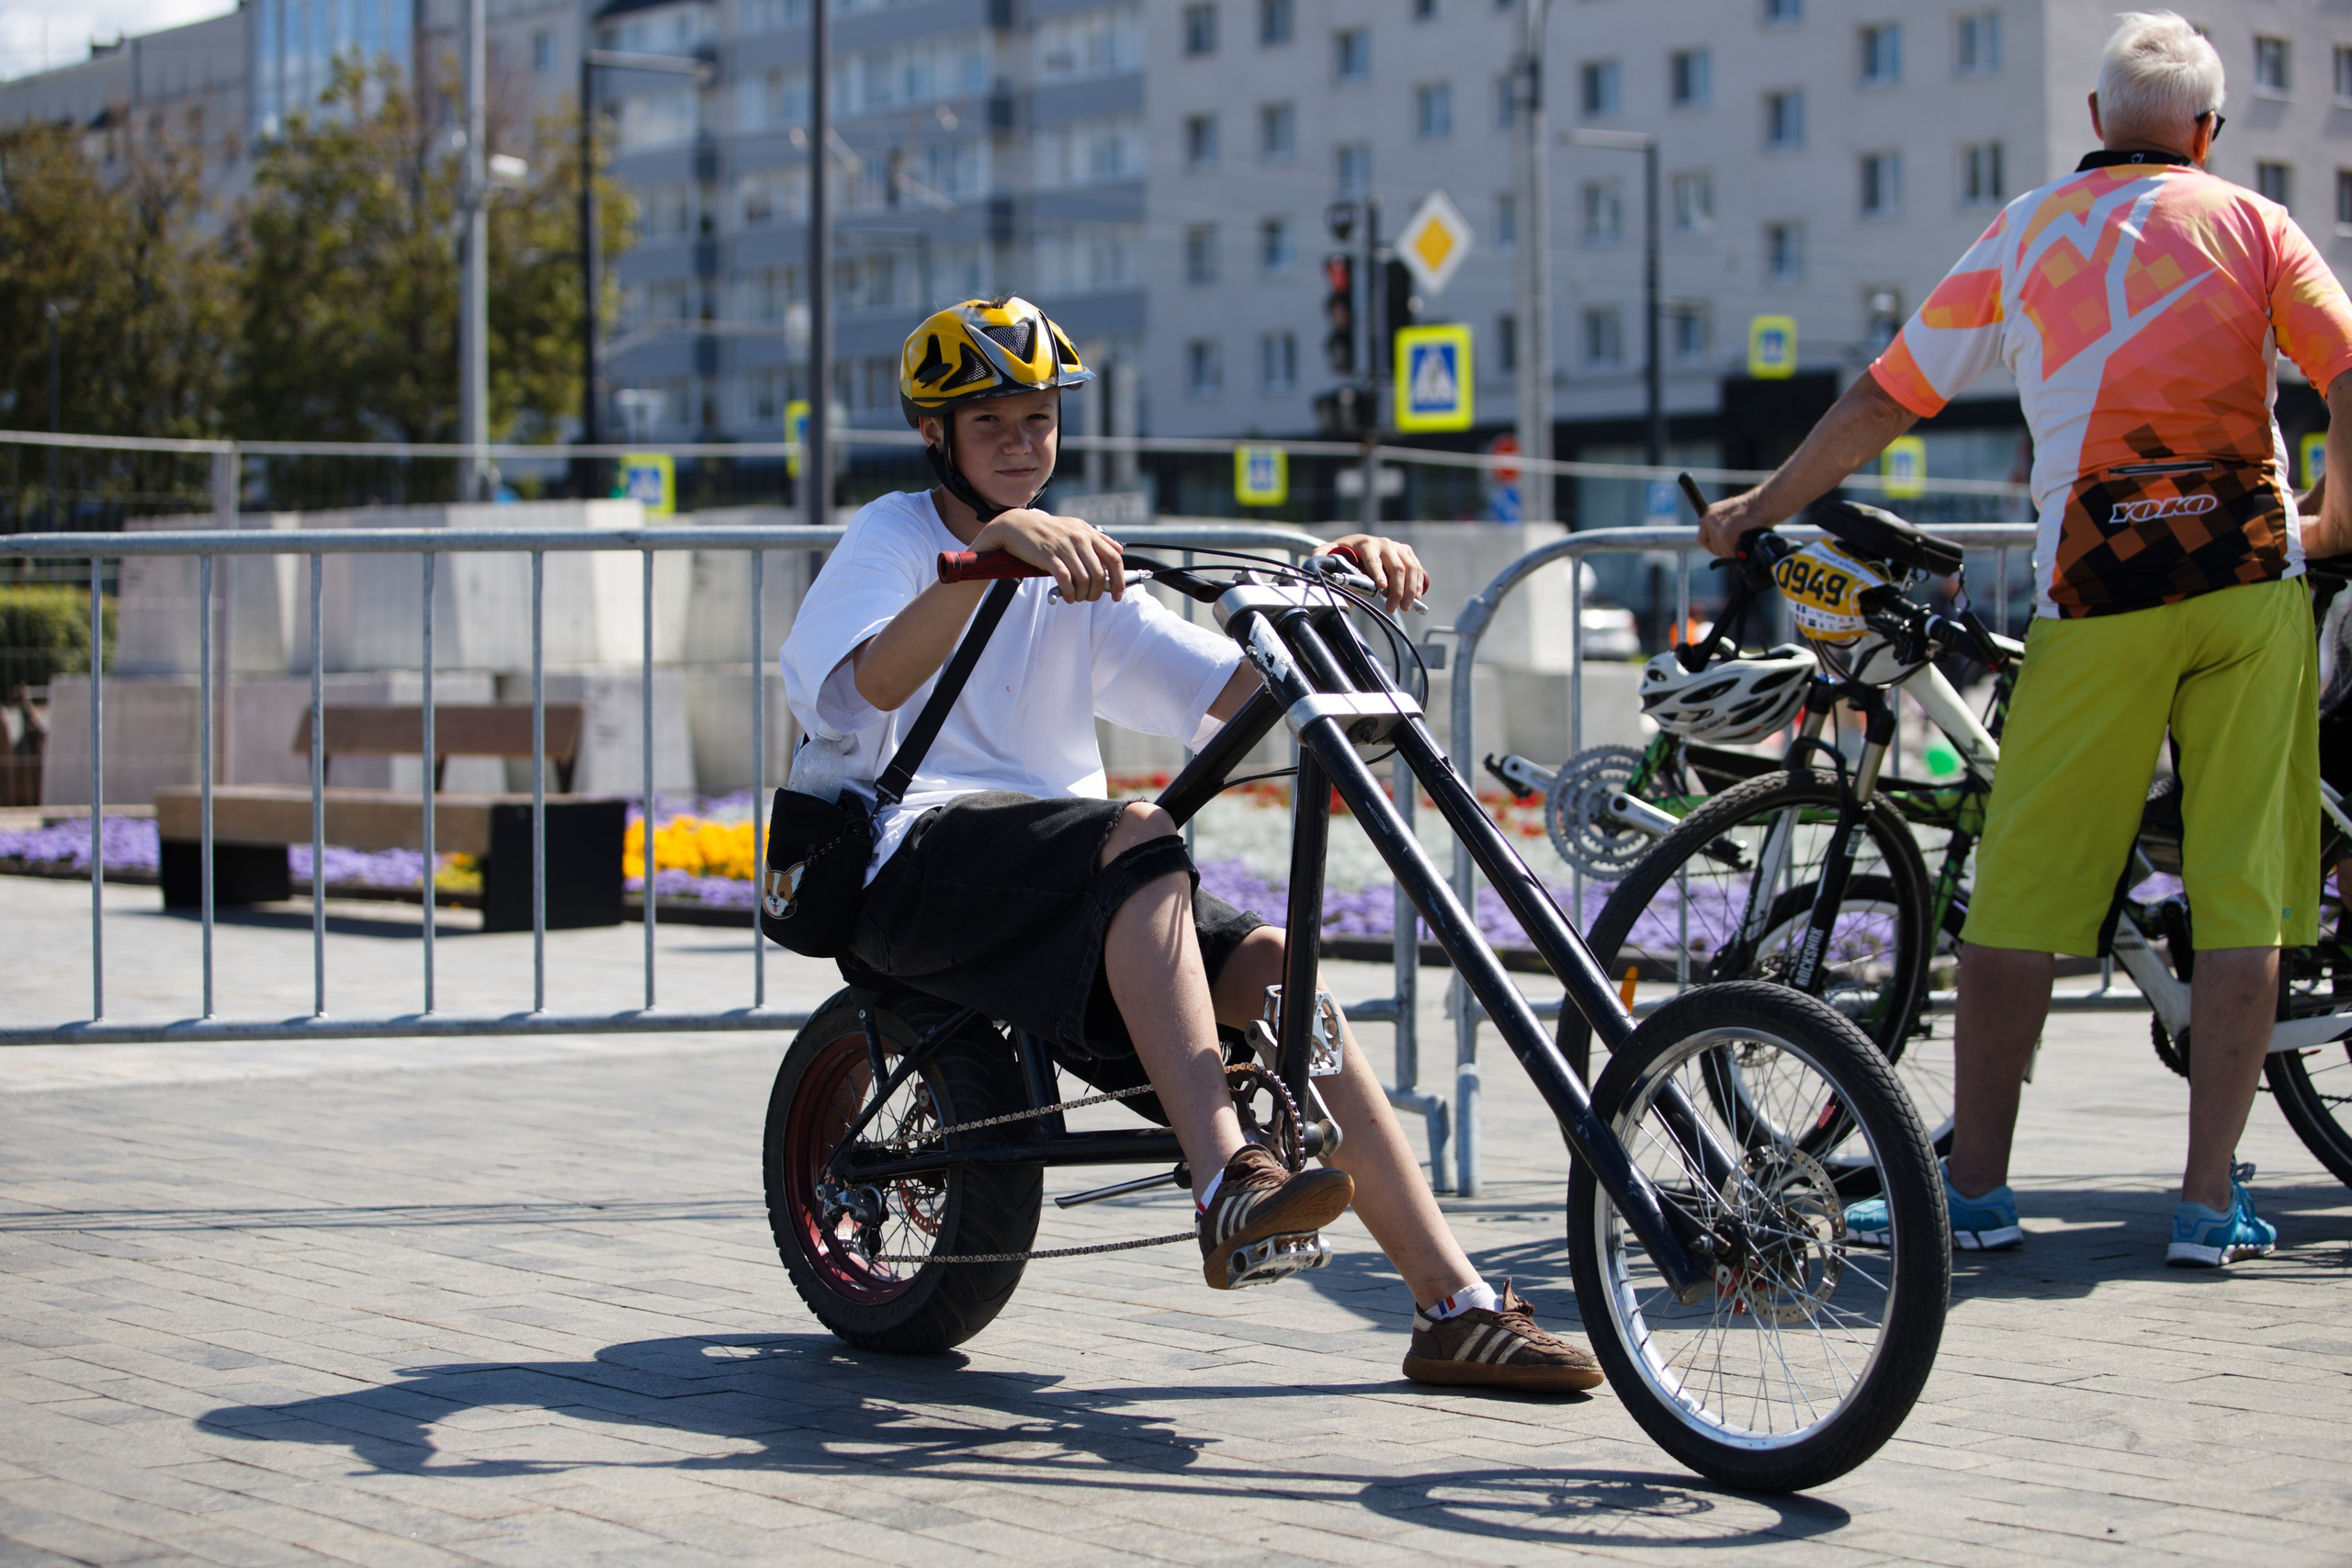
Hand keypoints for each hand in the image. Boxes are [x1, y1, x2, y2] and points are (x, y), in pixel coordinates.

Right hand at [973, 509, 1124, 601]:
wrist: (1018, 525)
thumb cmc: (1048, 530)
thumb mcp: (1075, 527)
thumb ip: (1098, 538)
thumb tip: (1119, 550)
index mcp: (1088, 533)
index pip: (1114, 558)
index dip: (1119, 580)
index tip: (1117, 594)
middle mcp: (1079, 538)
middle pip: (1100, 574)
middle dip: (1098, 592)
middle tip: (1091, 598)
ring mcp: (1064, 547)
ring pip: (1084, 579)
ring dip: (1083, 595)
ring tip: (1077, 597)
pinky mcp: (1048, 556)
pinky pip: (1065, 580)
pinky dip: (1069, 593)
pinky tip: (1068, 596)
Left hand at [1323, 534, 1428, 613]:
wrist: (1361, 543)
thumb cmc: (1346, 551)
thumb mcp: (1332, 551)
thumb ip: (1322, 555)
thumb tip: (1314, 561)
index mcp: (1366, 544)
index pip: (1374, 560)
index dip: (1378, 574)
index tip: (1381, 588)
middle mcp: (1384, 543)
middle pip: (1397, 568)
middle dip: (1397, 590)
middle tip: (1394, 608)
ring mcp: (1398, 547)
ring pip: (1411, 569)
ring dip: (1410, 590)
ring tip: (1406, 606)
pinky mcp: (1407, 552)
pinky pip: (1417, 569)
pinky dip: (1418, 584)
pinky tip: (1417, 597)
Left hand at [1697, 492, 1776, 559]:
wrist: (1764, 502)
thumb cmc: (1755, 508)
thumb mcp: (1732, 513)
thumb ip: (1722, 525)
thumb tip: (1721, 542)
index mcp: (1710, 512)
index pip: (1703, 537)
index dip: (1712, 546)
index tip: (1720, 549)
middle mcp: (1710, 519)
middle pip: (1713, 546)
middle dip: (1725, 550)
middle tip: (1737, 548)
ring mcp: (1717, 527)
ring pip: (1722, 550)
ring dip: (1733, 551)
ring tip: (1745, 543)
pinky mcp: (1725, 535)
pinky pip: (1730, 552)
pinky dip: (1739, 553)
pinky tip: (1747, 545)